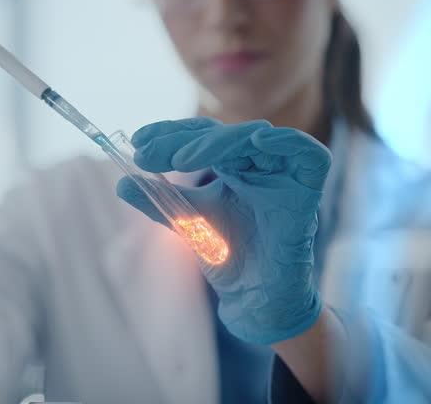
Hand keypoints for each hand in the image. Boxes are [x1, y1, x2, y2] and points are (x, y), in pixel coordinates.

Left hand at [117, 118, 330, 344]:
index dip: (171, 133)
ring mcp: (283, 175)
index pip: (202, 135)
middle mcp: (258, 165)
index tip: (138, 141)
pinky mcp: (307, 192)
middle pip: (223, 134)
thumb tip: (121, 183)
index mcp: (232, 166)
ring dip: (217, 142)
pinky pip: (309, 155)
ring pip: (255, 137)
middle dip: (182, 140)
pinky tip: (255, 141)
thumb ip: (156, 201)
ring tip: (181, 161)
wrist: (251, 297)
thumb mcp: (183, 222)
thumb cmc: (226, 256)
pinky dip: (284, 142)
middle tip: (147, 155)